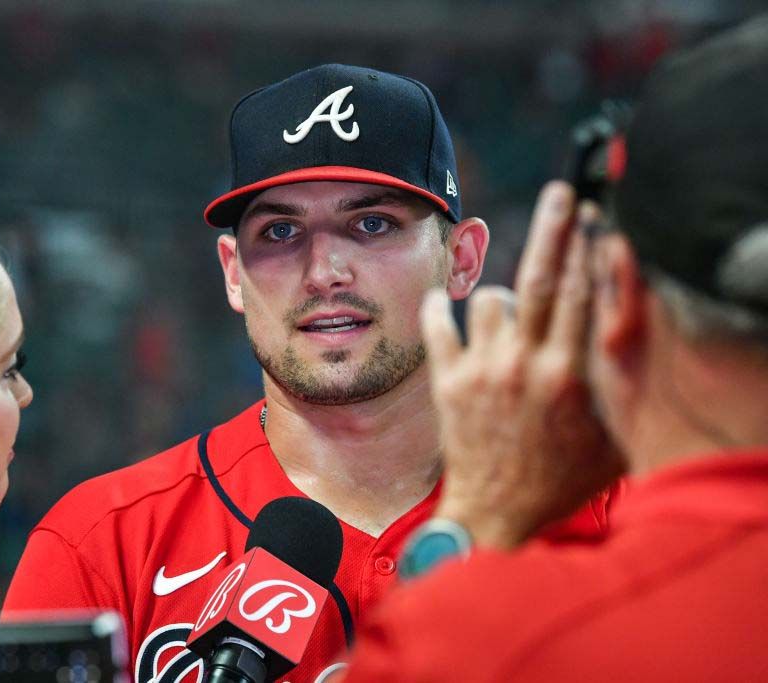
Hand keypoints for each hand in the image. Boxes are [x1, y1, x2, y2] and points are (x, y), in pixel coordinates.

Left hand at [423, 181, 623, 548]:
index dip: (590, 250)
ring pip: (489, 299)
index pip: (583, 297)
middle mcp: (523, 364)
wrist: (496, 515)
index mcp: (568, 376)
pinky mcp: (448, 382)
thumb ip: (618, 388)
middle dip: (554, 230)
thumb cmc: (560, 481)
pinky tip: (443, 300)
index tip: (596, 216)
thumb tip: (627, 336)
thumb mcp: (610, 440)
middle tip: (561, 193)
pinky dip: (440, 307)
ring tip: (508, 320)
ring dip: (500, 297)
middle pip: (542, 280)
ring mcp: (481, 370)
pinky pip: (438, 325)